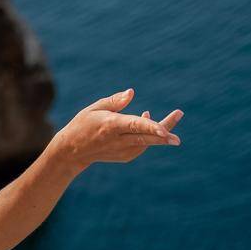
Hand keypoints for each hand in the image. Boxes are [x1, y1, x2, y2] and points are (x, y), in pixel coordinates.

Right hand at [55, 89, 183, 172]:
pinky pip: (142, 146)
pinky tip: (151, 126)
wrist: (72, 151)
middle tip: (178, 137)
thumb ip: (115, 101)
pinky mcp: (124, 156)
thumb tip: (132, 92)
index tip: (165, 130)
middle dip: (164, 134)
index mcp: (110, 125)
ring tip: (176, 116)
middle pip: (145, 137)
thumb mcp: (94, 108)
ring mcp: (121, 150)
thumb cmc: (83, 125)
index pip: (134, 126)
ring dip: (162, 132)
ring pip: (147, 142)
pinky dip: (150, 137)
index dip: (151, 127)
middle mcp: (117, 140)